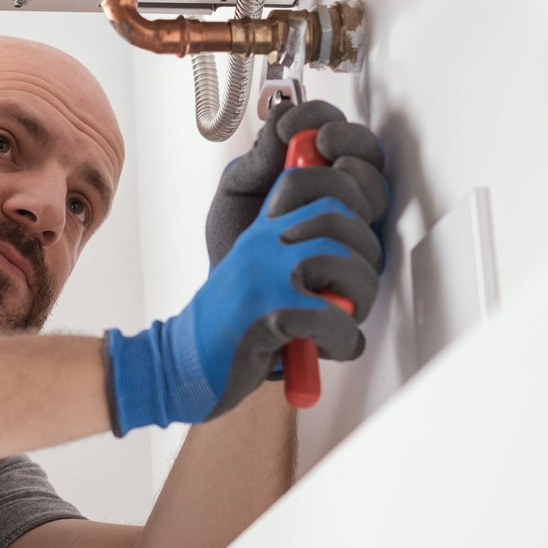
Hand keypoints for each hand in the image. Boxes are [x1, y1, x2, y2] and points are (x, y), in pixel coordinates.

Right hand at [104, 168, 385, 432]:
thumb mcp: (261, 275)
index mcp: (262, 230)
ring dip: (359, 298)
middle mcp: (261, 243)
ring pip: (342, 260)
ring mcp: (263, 274)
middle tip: (356, 292)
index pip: (309, 181)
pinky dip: (344, 339)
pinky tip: (328, 349)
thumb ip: (299, 254)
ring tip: (345, 322)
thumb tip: (363, 249)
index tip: (355, 233)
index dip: (346, 195)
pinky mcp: (268, 313)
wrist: (183, 366)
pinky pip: (334, 317)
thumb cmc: (232, 328)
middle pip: (337, 217)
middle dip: (364, 257)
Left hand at [205, 100, 386, 265]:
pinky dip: (354, 222)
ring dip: (354, 179)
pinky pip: (373, 236)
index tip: (288, 127)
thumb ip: (258, 159)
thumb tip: (280, 125)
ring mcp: (353, 223)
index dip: (315, 117)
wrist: (231, 298)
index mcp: (309, 166)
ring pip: (376, 190)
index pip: (329, 126)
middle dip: (348, 140)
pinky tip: (323, 223)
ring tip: (325, 185)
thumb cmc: (235, 243)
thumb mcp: (236, 191)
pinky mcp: (359, 259)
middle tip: (321, 143)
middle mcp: (339, 191)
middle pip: (366, 153)